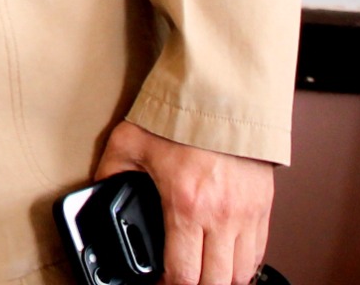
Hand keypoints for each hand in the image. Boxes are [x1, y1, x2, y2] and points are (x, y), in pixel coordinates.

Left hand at [95, 120, 272, 284]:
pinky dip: (242, 264)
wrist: (222, 94)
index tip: (159, 284)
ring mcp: (246, 214)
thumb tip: (96, 189)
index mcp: (186, 204)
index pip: (182, 273)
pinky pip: (258, 253)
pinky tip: (225, 259)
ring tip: (201, 274)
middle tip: (178, 279)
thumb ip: (110, 170)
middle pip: (215, 282)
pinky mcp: (263, 207)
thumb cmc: (181, 115)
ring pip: (241, 274)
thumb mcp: (129, 140)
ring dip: (220, 280)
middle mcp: (221, 216)